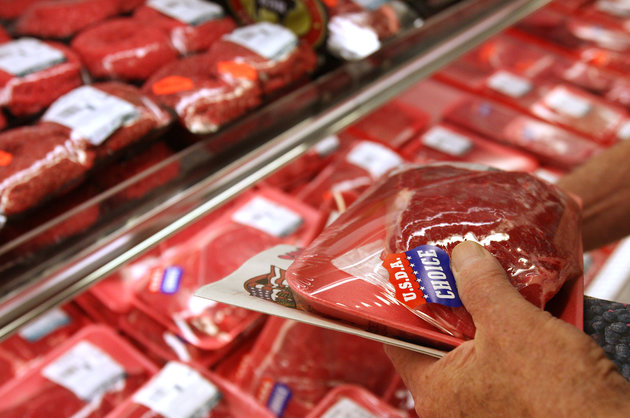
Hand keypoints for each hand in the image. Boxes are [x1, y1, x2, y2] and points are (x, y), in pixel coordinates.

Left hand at [385, 241, 629, 416]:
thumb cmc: (562, 398)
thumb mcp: (514, 326)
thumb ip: (481, 285)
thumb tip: (463, 257)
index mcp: (436, 390)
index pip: (398, 339)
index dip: (402, 303)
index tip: (410, 275)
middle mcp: (454, 404)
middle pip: (436, 341)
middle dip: (451, 304)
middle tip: (456, 271)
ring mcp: (484, 407)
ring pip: (472, 349)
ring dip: (484, 316)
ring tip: (492, 283)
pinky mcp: (514, 405)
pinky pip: (500, 362)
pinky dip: (508, 335)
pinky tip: (523, 309)